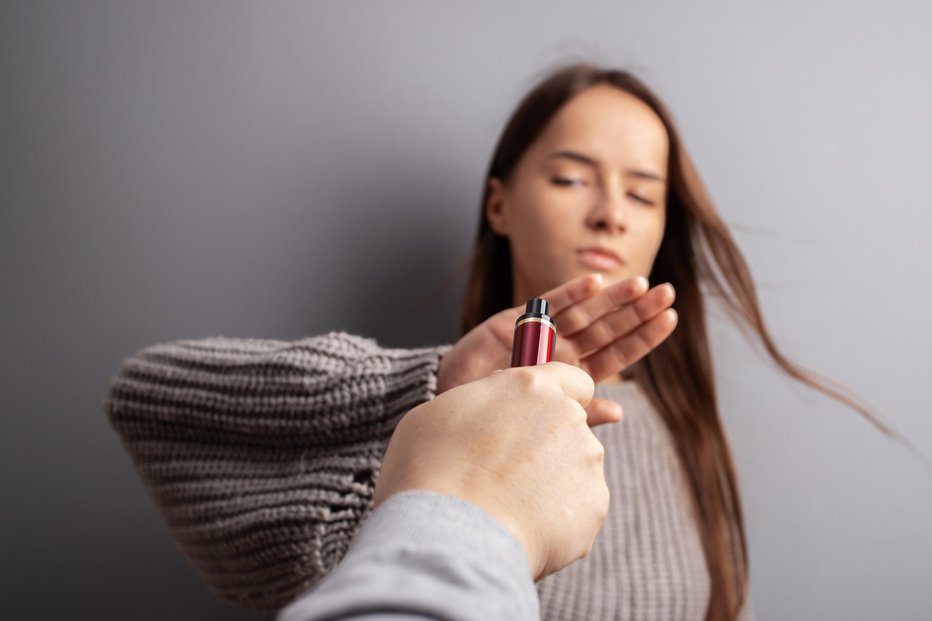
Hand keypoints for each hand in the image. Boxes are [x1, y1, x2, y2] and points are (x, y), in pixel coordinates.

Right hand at [374, 362, 608, 581]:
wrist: (451, 536)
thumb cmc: (430, 470)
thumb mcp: (439, 414)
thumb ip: (480, 404)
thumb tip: (490, 414)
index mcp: (530, 386)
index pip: (571, 378)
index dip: (559, 396)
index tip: (541, 416)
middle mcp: (567, 416)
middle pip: (570, 427)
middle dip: (547, 446)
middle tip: (504, 473)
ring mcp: (586, 461)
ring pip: (574, 469)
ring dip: (550, 484)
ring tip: (506, 506)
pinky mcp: (595, 505)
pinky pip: (578, 509)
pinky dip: (556, 520)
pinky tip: (520, 528)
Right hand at [436, 274, 676, 424]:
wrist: (451, 403)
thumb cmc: (498, 415)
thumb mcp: (545, 416)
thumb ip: (581, 412)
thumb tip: (620, 411)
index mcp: (575, 376)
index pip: (618, 354)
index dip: (643, 336)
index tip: (670, 319)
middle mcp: (563, 351)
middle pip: (608, 328)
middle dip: (637, 310)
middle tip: (668, 293)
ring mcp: (542, 334)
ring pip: (585, 312)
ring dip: (612, 298)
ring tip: (641, 284)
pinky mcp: (517, 320)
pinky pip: (549, 304)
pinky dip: (571, 293)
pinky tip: (595, 282)